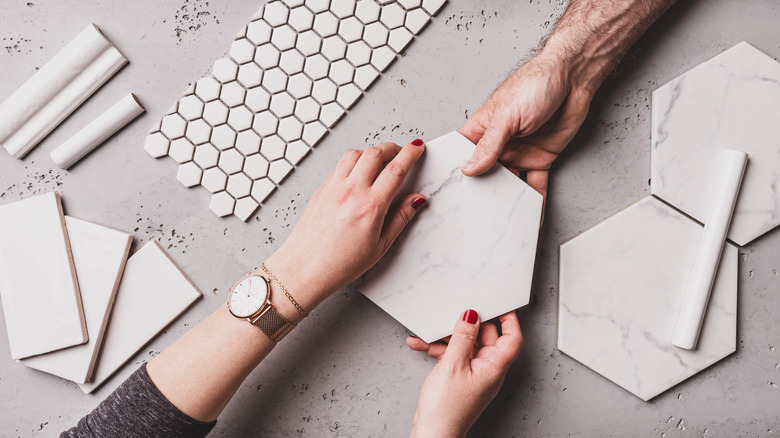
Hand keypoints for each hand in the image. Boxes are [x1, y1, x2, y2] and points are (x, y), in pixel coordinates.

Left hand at [265, 140, 426, 310]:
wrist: (305, 268)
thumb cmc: (340, 263)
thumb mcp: (380, 245)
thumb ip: (400, 218)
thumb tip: (416, 200)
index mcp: (370, 207)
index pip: (396, 169)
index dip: (411, 154)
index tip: (417, 147)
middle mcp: (351, 192)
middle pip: (375, 153)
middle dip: (392, 147)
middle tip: (401, 152)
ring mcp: (333, 188)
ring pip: (355, 153)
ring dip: (371, 151)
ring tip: (380, 161)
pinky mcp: (321, 189)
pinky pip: (340, 165)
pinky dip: (353, 162)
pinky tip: (359, 174)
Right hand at [408, 310, 522, 437]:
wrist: (433, 434)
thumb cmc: (446, 409)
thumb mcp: (453, 365)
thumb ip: (463, 338)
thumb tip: (471, 316)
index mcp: (494, 367)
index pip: (511, 338)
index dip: (508, 319)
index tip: (498, 303)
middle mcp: (487, 370)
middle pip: (485, 338)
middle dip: (468, 325)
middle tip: (455, 312)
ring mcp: (473, 374)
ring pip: (466, 346)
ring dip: (446, 338)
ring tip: (429, 332)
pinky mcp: (459, 378)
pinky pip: (453, 357)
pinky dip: (438, 349)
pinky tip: (420, 344)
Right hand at [458, 53, 592, 202]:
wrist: (574, 79)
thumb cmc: (537, 82)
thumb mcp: (506, 114)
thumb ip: (489, 144)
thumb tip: (469, 168)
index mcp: (483, 129)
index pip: (462, 154)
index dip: (455, 172)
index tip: (448, 192)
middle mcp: (499, 144)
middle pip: (485, 175)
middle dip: (481, 193)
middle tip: (475, 215)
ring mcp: (519, 153)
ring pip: (509, 185)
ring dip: (507, 201)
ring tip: (500, 221)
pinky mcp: (540, 159)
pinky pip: (535, 185)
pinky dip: (535, 201)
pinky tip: (531, 215)